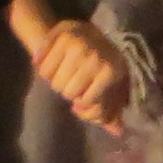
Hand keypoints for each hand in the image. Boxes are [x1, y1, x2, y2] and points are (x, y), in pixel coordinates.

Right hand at [33, 19, 133, 134]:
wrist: (86, 31)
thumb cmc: (100, 64)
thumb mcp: (111, 86)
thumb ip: (112, 111)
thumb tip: (118, 132)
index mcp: (111, 71)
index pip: (87, 102)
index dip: (83, 100)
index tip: (85, 92)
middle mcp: (95, 57)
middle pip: (68, 93)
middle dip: (68, 90)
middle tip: (72, 80)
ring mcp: (78, 45)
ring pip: (55, 83)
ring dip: (56, 81)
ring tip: (64, 73)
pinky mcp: (61, 35)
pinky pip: (44, 70)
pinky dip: (45, 71)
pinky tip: (52, 64)